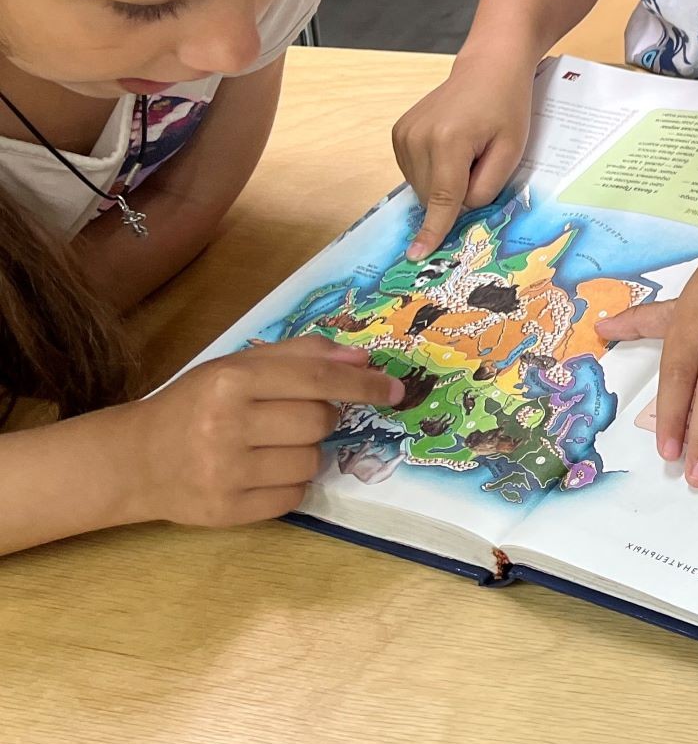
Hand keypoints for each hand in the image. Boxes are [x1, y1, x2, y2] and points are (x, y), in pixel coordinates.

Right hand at [121, 336, 401, 526]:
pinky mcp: (226, 512)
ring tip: (271, 446)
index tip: (394, 391)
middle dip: (321, 418)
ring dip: (306, 453)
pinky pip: (294, 497)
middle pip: (318, 421)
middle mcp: (225, 426)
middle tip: (293, 418)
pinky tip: (263, 472)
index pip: (316, 379)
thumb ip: (300, 355)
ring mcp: (224, 473)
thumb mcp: (238, 366)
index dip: (363, 385)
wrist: (135, 460)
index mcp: (230, 381)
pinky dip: (291, 484)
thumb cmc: (195, 405)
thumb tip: (361, 359)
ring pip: (311, 462)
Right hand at [390, 55, 535, 256]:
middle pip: (433, 196)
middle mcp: (417, 138)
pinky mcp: (398, 133)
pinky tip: (451, 149)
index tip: (417, 256)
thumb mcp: (510, 150)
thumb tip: (460, 212)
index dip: (434, 230)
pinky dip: (433, 172)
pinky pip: (414, 172)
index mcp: (448, 141)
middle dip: (457, 195)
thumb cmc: (507, 107)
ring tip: (467, 151)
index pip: (443, 198)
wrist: (488, 68)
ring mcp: (403, 134)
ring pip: (421, 187)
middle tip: (480, 163)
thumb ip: (486, 187)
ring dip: (444, 183)